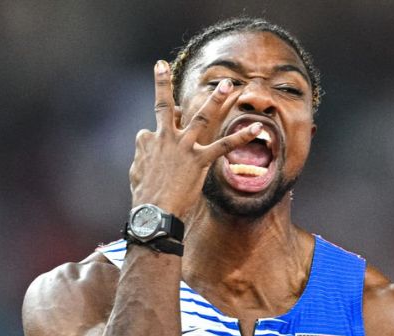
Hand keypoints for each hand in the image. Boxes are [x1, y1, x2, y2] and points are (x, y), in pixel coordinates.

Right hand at [128, 60, 261, 217]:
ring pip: (202, 117)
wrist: (153, 213)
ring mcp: (184, 147)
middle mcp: (165, 138)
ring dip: (216, 99)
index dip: (155, 139)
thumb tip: (144, 144)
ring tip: (228, 84)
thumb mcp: (136, 173)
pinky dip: (242, 136)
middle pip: (164, 105)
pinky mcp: (199, 160)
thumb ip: (141, 156)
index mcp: (148, 142)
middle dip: (162, 83)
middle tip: (162, 64)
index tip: (158, 151)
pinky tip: (257, 128)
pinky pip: (224, 145)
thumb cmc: (144, 198)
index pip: (152, 129)